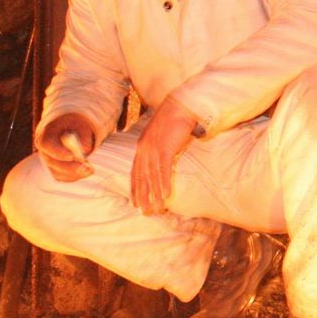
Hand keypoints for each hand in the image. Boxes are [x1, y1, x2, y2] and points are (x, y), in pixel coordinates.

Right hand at [35, 114, 96, 181]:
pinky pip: (64, 177)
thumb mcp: (80, 125)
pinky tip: (88, 171)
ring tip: (90, 169)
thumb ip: (83, 135)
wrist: (69, 129)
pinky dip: (76, 176)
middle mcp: (45, 151)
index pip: (47, 145)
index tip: (71, 156)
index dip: (58, 152)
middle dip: (69, 167)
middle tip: (85, 167)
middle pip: (52, 162)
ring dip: (75, 174)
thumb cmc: (74, 125)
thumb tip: (85, 149)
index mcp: (46, 135)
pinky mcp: (56, 170)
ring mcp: (49, 162)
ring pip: (58, 173)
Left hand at [131, 96, 199, 215]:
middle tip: (145, 212)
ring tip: (157, 208)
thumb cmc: (175, 120)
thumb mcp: (162, 135)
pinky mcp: (164, 148)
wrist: (181, 105)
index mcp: (141, 146)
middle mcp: (144, 149)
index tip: (135, 203)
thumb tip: (163, 160)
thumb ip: (159, 147)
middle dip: (143, 196)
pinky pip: (163, 170)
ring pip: (152, 177)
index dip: (135, 189)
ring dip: (154, 194)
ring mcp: (153, 149)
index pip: (135, 172)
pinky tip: (166, 194)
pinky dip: (164, 183)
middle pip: (141, 178)